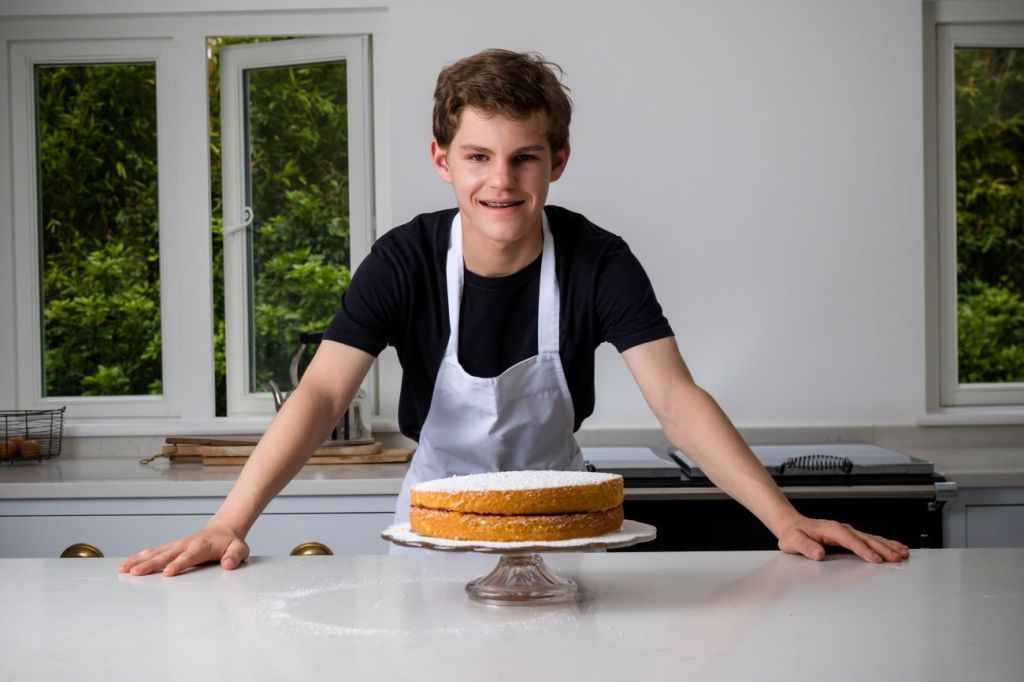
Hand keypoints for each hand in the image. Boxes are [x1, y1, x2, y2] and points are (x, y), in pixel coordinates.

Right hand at [117, 523, 249, 576]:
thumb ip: (234, 556)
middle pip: (165, 555)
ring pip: (155, 553)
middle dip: (150, 564)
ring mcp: (176, 545)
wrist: (223, 528)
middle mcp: (185, 544)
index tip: (167, 572)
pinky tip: (127, 565)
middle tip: (135, 573)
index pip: (188, 557)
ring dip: (139, 561)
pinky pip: (153, 552)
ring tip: (123, 569)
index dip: (178, 564)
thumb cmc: (230, 542)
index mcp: (201, 547)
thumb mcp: (239, 549)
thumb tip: (228, 564)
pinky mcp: (171, 547)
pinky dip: (139, 557)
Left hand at [776, 516, 909, 562]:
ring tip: (903, 553)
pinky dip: (885, 544)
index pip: (850, 540)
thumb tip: (818, 552)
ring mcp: (847, 532)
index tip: (875, 558)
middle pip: (866, 538)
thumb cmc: (793, 535)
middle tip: (898, 558)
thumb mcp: (793, 541)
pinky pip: (871, 540)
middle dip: (883, 548)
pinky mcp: (850, 537)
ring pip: (872, 539)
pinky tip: (896, 548)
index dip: (863, 549)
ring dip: (888, 546)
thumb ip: (805, 547)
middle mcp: (842, 529)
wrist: (792, 525)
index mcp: (830, 529)